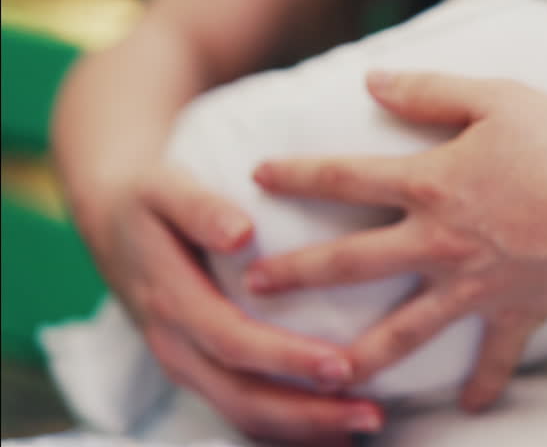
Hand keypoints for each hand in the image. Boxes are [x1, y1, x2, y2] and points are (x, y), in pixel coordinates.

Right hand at [83, 164, 383, 444]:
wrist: (109, 215)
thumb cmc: (147, 198)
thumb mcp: (164, 188)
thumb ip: (199, 208)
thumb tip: (239, 232)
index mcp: (172, 301)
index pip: (234, 342)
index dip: (288, 359)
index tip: (342, 365)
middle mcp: (177, 345)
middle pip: (243, 398)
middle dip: (309, 414)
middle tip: (372, 414)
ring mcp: (186, 363)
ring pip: (244, 413)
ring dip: (304, 427)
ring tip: (364, 424)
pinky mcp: (200, 367)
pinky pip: (242, 408)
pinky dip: (287, 426)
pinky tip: (335, 427)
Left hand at [247, 72, 546, 410]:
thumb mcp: (500, 99)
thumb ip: (432, 90)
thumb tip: (374, 80)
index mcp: (431, 184)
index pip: (346, 178)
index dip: (298, 174)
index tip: (258, 176)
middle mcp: (439, 243)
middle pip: (351, 262)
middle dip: (297, 273)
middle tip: (253, 287)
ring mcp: (473, 287)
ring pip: (402, 330)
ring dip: (358, 352)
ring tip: (320, 373)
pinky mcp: (514, 314)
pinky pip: (492, 357)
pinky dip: (482, 383)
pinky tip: (468, 406)